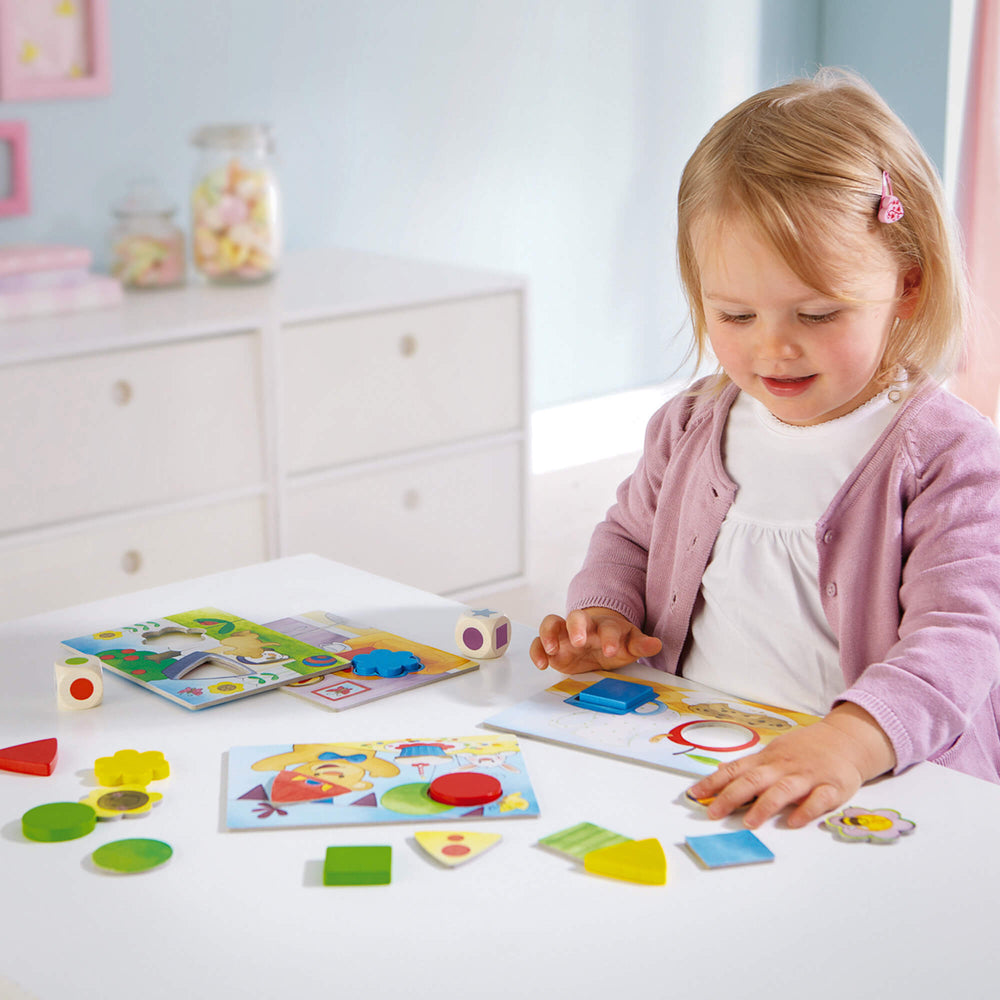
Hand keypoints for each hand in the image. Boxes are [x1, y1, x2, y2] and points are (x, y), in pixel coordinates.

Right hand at [529, 607, 661, 673]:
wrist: (598, 639)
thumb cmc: (615, 641)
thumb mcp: (630, 645)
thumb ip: (641, 645)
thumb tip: (656, 644)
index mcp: (605, 626)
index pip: (608, 627)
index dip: (610, 637)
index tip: (612, 651)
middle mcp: (583, 626)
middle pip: (576, 617)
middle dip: (577, 627)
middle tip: (580, 641)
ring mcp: (564, 634)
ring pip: (551, 623)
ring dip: (549, 634)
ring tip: (552, 649)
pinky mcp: (552, 646)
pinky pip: (538, 643)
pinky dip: (536, 651)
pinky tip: (541, 664)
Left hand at [686, 703, 895, 828]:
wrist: (845, 739)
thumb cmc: (804, 749)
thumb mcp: (774, 752)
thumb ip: (750, 767)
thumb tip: (719, 776)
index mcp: (768, 759)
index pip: (736, 769)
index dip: (714, 782)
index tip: (694, 795)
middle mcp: (784, 766)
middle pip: (754, 780)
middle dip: (731, 796)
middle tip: (713, 813)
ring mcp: (808, 776)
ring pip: (784, 790)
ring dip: (765, 806)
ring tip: (749, 823)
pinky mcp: (832, 787)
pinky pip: (819, 800)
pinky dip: (806, 811)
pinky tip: (793, 822)